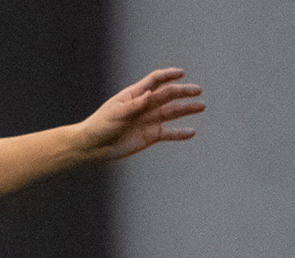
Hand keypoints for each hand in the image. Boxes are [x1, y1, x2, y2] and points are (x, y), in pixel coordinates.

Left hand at [77, 68, 203, 160]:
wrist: (94, 147)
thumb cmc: (100, 126)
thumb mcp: (116, 114)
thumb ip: (134, 105)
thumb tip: (150, 94)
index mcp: (135, 95)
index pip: (155, 81)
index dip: (168, 75)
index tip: (180, 73)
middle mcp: (145, 105)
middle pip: (168, 95)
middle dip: (183, 92)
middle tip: (197, 91)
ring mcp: (149, 120)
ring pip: (172, 112)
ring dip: (187, 109)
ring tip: (201, 106)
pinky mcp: (151, 136)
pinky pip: (169, 133)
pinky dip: (180, 133)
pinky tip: (192, 132)